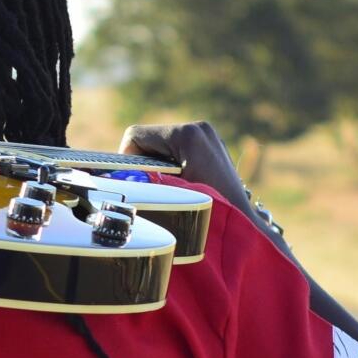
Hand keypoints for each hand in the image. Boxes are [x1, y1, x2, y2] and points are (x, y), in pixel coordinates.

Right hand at [119, 120, 246, 209]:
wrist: (246, 229)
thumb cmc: (207, 216)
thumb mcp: (167, 196)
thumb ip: (140, 183)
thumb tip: (111, 181)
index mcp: (187, 134)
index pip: (136, 136)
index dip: (125, 160)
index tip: (129, 182)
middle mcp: (199, 128)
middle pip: (150, 139)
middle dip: (142, 164)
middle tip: (145, 190)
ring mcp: (208, 136)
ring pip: (162, 146)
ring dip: (156, 166)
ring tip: (164, 192)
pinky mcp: (212, 147)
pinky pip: (178, 151)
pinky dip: (171, 167)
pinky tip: (178, 188)